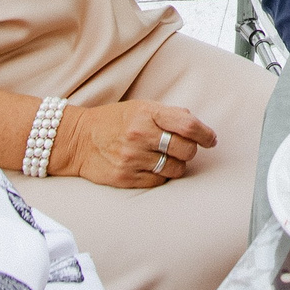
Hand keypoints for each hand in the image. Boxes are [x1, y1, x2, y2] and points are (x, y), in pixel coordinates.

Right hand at [57, 99, 215, 188]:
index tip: (211, 140)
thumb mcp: (140, 108)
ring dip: (176, 165)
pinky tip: (152, 167)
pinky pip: (158, 181)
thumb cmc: (114, 121)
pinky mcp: (125, 178)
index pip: (188, 125)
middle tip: (183, 148)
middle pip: (185, 149)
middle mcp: (140, 135)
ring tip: (165, 158)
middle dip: (190, 150)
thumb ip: (168, 115)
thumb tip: (198, 127)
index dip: (205, 134)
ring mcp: (132, 158)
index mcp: (147, 114)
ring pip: (175, 168)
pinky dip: (161, 176)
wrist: (78, 139)